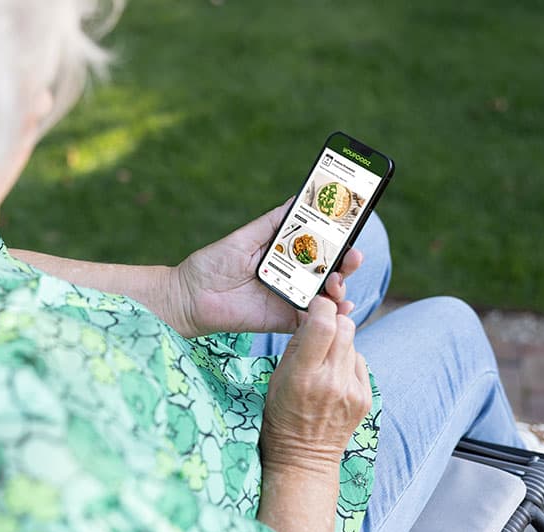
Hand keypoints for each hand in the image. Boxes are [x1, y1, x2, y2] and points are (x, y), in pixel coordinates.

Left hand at [171, 199, 361, 337]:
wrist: (190, 296)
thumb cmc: (213, 263)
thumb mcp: (245, 237)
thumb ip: (273, 221)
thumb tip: (298, 197)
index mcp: (285, 255)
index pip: (320, 247)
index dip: (339, 241)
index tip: (353, 232)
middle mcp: (292, 277)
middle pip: (330, 271)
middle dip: (347, 265)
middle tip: (353, 258)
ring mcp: (289, 299)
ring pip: (325, 297)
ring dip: (340, 290)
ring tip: (338, 284)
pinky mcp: (283, 320)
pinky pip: (311, 321)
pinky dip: (328, 318)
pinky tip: (338, 310)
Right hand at [260, 297, 371, 473]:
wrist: (303, 457)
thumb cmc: (282, 414)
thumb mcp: (278, 377)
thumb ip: (299, 344)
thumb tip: (314, 314)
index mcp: (304, 375)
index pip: (324, 325)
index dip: (322, 308)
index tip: (316, 306)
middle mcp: (332, 381)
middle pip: (346, 327)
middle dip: (334, 320)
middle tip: (321, 328)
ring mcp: (353, 391)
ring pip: (354, 342)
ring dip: (340, 342)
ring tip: (324, 361)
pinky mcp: (366, 398)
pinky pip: (360, 362)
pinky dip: (347, 362)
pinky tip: (334, 377)